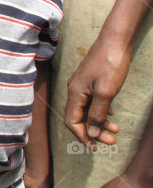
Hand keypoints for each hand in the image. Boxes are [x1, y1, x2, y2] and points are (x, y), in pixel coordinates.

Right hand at [64, 31, 129, 145]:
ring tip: (115, 129)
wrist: (115, 40)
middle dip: (94, 131)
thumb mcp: (106, 92)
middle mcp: (74, 90)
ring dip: (99, 122)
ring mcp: (82, 84)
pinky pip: (91, 101)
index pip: (72, 122)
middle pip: (79, 118)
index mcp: (75, 93)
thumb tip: (92, 132)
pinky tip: (111, 112)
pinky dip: (100, 110)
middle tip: (111, 140)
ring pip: (87, 109)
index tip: (95, 147)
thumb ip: (98, 114)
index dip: (82, 136)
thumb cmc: (110, 64)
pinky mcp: (90, 80)